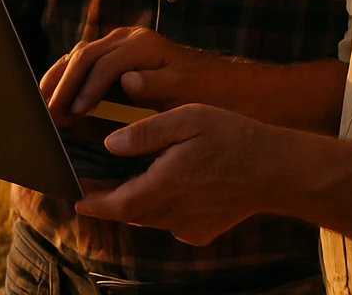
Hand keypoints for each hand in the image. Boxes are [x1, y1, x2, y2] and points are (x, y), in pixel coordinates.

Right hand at [40, 27, 213, 126]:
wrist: (216, 82)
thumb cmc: (201, 91)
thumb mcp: (184, 91)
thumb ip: (157, 85)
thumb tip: (126, 81)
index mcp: (143, 45)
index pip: (105, 64)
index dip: (87, 89)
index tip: (73, 114)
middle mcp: (127, 38)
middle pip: (85, 55)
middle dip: (64, 85)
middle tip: (47, 114)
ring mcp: (118, 43)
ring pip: (79, 55)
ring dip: (59, 79)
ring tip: (41, 105)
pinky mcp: (113, 53)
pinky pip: (83, 60)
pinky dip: (65, 76)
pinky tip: (53, 94)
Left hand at [74, 104, 293, 245]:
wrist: (276, 170)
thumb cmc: (233, 136)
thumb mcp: (188, 118)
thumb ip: (147, 132)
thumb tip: (110, 144)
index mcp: (167, 184)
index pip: (117, 204)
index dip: (93, 203)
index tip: (75, 198)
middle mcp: (175, 213)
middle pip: (130, 212)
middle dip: (110, 199)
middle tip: (93, 182)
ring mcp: (189, 227)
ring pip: (150, 217)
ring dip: (136, 202)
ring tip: (127, 180)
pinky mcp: (202, 233)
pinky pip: (171, 223)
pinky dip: (163, 208)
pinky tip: (172, 186)